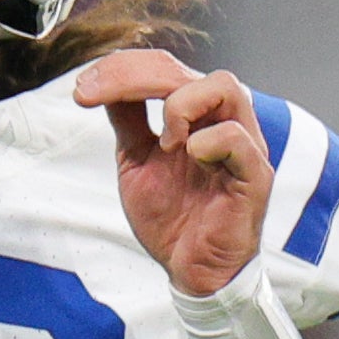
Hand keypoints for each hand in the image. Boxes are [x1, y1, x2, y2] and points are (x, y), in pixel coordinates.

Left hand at [73, 49, 270, 295]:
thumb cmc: (173, 218)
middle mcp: (223, 124)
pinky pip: (238, 138)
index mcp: (197, 118)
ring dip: (181, 104)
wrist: (189, 270)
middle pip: (191, 71)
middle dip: (138, 76)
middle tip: (98, 96)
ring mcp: (243, 147)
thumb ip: (129, 120)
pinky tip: (187, 156)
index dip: (124, 68)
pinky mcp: (254, 177)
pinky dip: (207, 141)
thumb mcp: (136, 160)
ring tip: (163, 141)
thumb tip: (102, 81)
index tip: (84, 90)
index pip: (167, 69)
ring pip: (226, 87)